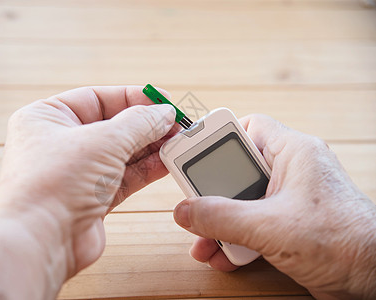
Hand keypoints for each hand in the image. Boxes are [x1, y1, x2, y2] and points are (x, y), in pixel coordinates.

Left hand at [0, 86, 176, 298]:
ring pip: (121, 153)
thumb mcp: (104, 140)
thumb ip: (139, 123)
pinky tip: (166, 162)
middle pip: (112, 126)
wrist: (41, 241)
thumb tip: (163, 113)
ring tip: (177, 142)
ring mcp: (76, 173)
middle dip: (146, 125)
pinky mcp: (90, 198)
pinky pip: (123, 177)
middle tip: (177, 124)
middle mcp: (59, 143)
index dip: (133, 97)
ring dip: (150, 148)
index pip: (97, 98)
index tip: (163, 99)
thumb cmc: (55, 184)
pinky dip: (145, 169)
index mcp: (48, 117)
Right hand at [173, 114, 375, 298]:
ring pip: (244, 200)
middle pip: (239, 169)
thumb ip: (221, 217)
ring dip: (221, 222)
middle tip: (193, 202)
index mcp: (294, 153)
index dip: (220, 137)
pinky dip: (237, 238)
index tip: (193, 153)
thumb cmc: (344, 242)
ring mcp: (291, 199)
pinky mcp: (290, 224)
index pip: (250, 126)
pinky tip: (222, 256)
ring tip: (202, 240)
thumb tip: (186, 211)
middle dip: (214, 192)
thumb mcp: (269, 226)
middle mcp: (292, 171)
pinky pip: (254, 223)